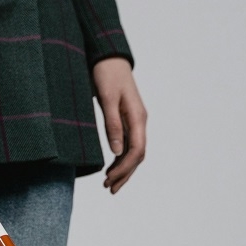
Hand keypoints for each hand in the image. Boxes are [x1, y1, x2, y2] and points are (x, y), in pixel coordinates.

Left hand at [92, 57, 146, 193]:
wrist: (108, 57)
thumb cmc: (106, 74)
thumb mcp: (106, 98)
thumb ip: (112, 124)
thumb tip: (117, 152)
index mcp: (137, 117)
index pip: (137, 150)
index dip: (125, 169)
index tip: (110, 180)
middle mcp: (139, 121)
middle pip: (137, 155)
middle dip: (125, 174)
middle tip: (109, 188)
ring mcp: (135, 120)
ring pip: (134, 151)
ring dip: (123, 168)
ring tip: (109, 183)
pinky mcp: (127, 118)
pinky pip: (129, 143)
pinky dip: (121, 158)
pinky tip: (112, 166)